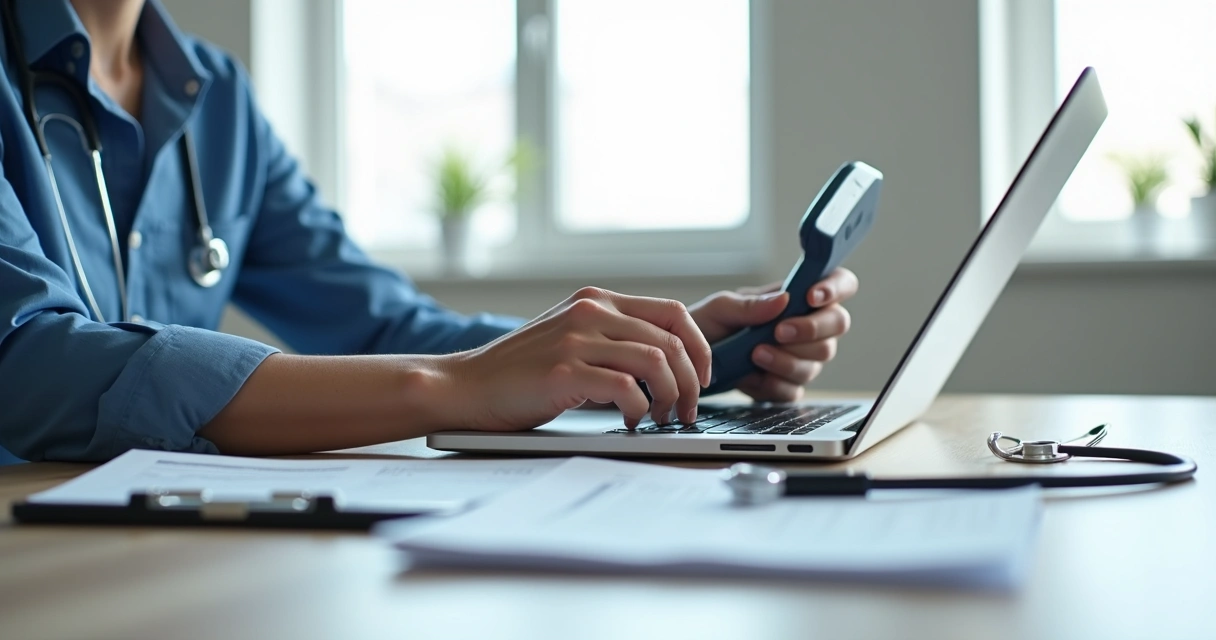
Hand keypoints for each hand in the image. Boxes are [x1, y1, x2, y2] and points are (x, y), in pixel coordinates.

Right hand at [441, 287, 711, 430]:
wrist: (465, 385)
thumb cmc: (520, 372)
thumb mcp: (571, 338)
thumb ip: (613, 339)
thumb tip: (668, 365)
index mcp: (597, 300)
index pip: (673, 312)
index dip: (700, 348)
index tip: (703, 378)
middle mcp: (590, 311)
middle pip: (672, 340)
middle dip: (691, 382)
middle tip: (685, 410)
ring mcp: (576, 338)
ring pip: (656, 362)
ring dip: (669, 397)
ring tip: (659, 418)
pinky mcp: (564, 370)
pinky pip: (626, 387)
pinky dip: (638, 409)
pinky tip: (630, 422)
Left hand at [687, 268, 858, 401]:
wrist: (688, 361)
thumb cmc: (707, 326)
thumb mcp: (720, 308)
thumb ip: (750, 305)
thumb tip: (783, 300)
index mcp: (796, 298)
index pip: (839, 284)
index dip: (835, 288)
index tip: (812, 296)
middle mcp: (806, 326)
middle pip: (838, 324)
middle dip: (811, 328)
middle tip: (779, 331)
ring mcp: (801, 358)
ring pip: (818, 360)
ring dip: (788, 359)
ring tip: (756, 354)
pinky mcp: (787, 386)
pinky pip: (794, 390)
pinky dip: (773, 384)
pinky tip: (751, 376)